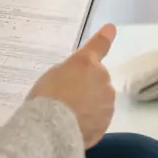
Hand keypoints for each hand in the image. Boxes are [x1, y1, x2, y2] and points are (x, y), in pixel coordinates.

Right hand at [29, 25, 116, 148]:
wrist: (52, 129)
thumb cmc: (47, 97)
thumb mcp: (52, 76)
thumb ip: (69, 74)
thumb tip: (77, 81)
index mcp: (85, 62)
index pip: (98, 45)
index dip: (105, 36)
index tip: (111, 29)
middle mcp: (102, 78)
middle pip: (97, 79)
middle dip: (87, 85)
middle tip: (67, 97)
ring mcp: (107, 102)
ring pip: (100, 99)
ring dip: (90, 104)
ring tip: (69, 115)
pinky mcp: (107, 122)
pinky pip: (98, 118)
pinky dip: (90, 120)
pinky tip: (75, 126)